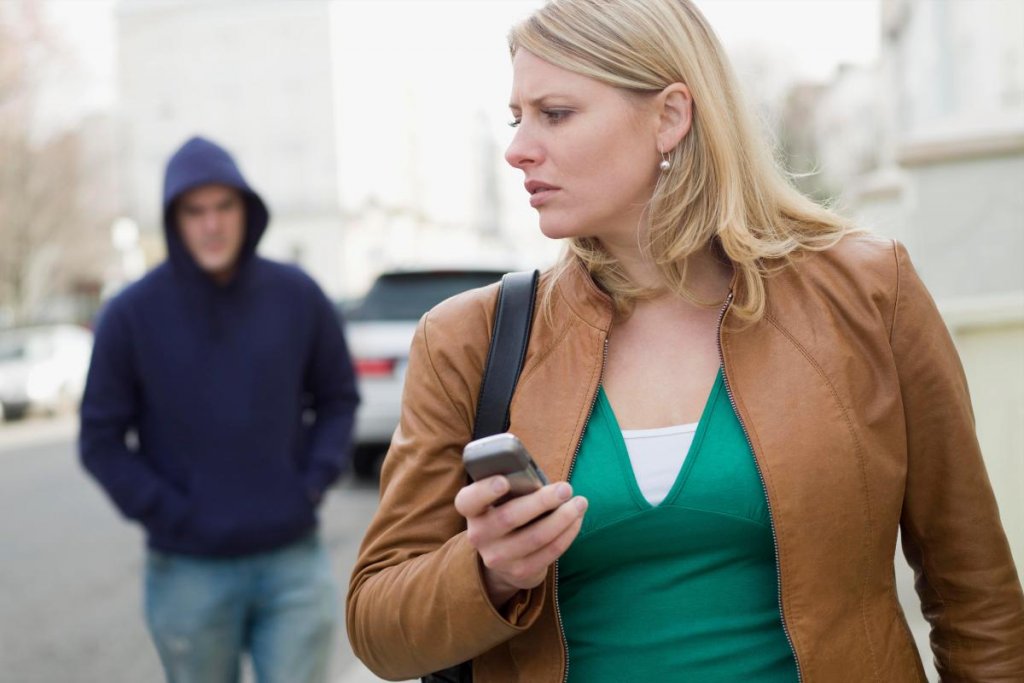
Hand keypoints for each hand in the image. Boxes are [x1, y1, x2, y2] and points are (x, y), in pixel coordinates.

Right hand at [454, 476, 587, 608]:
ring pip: (535, 536)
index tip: (505, 481)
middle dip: (541, 501)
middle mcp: (479, 535)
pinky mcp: (520, 572)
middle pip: (509, 517)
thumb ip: (514, 487)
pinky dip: (567, 533)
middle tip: (565, 488)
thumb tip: (544, 482)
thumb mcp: (501, 499)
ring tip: (579, 503)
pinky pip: (550, 551)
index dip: (485, 490)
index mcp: (472, 510)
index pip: (468, 501)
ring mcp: (498, 557)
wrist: (504, 557)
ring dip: (562, 518)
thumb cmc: (508, 512)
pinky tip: (577, 520)